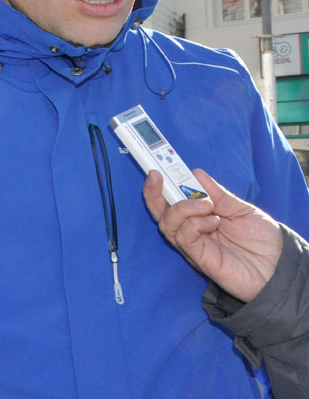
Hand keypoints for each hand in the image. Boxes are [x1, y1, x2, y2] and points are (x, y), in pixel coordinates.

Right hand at [143, 167, 283, 302]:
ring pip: (167, 223)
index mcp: (200, 216)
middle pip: (160, 212)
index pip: (172, 199)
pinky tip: (213, 221)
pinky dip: (194, 224)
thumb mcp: (241, 209)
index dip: (163, 182)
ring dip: (182, 207)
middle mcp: (191, 230)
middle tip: (156, 176)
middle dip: (153, 192)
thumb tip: (196, 174)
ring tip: (206, 204)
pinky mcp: (198, 258)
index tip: (159, 164)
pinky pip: (183, 238)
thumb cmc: (263, 240)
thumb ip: (218, 194)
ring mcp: (193, 245)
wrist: (279, 267)